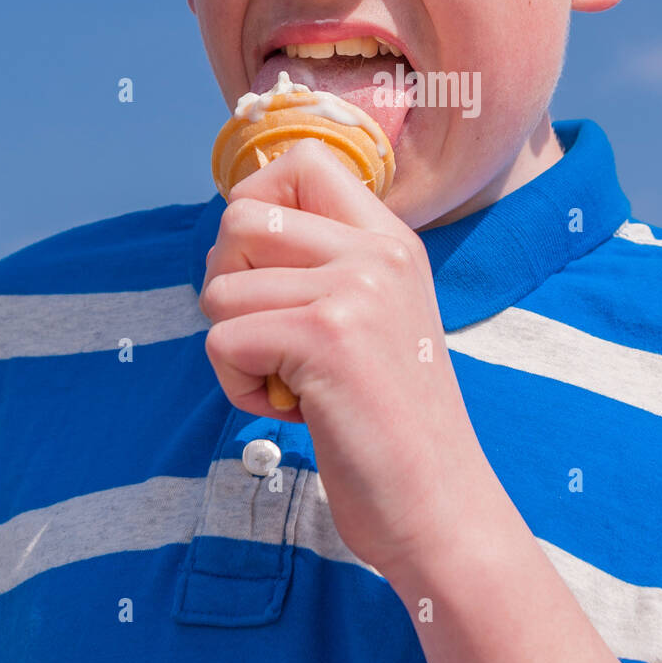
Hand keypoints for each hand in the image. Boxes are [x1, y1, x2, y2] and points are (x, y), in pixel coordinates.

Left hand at [200, 138, 497, 578]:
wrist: (440, 504)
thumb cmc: (391, 422)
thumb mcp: (377, 316)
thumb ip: (326, 265)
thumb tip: (238, 226)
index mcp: (390, 240)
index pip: (302, 158)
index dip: (255, 201)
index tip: (261, 265)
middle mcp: (377, 251)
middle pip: (242, 214)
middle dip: (227, 281)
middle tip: (266, 334)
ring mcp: (355, 289)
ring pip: (221, 288)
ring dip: (233, 347)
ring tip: (288, 382)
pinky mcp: (326, 338)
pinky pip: (223, 341)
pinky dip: (236, 386)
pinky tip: (289, 409)